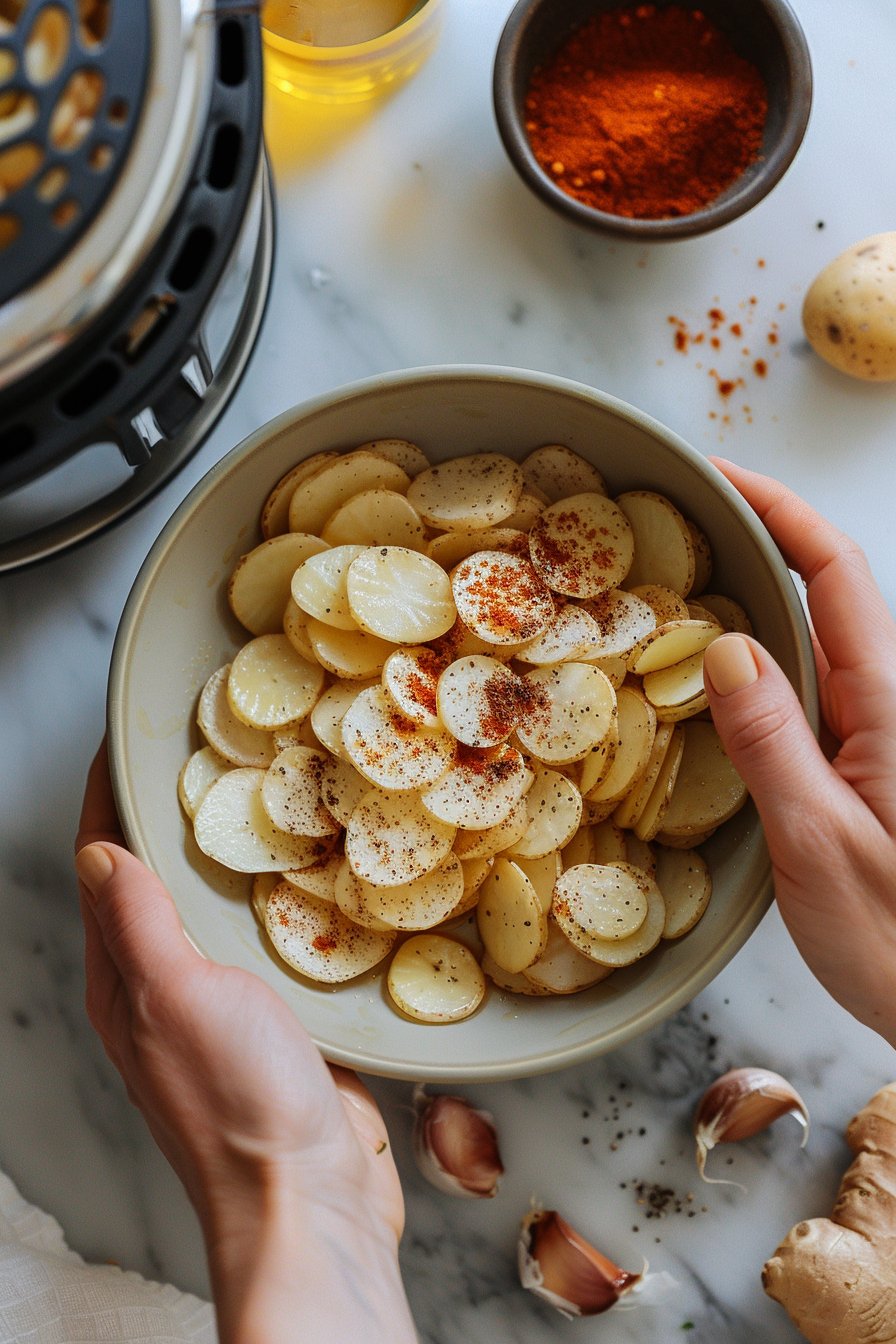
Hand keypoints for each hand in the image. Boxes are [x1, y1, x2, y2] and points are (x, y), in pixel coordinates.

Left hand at [75, 742, 416, 1343]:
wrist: (314, 1197)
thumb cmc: (239, 1102)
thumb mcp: (176, 997)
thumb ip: (138, 925)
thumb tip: (97, 852)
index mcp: (124, 981)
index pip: (102, 869)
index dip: (107, 800)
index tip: (130, 739)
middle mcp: (165, 989)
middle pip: (156, 882)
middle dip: (172, 815)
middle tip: (211, 750)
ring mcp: (224, 1004)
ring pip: (217, 909)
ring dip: (233, 853)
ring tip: (267, 792)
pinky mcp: (281, 1019)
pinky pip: (271, 940)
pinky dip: (284, 897)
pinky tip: (317, 872)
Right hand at [703, 460, 895, 1046]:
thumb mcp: (820, 844)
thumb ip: (773, 742)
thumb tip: (726, 646)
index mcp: (887, 705)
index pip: (834, 573)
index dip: (779, 509)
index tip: (713, 475)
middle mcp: (885, 707)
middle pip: (825, 590)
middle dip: (756, 537)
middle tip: (671, 526)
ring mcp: (874, 737)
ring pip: (813, 639)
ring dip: (752, 596)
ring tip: (673, 584)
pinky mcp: (860, 769)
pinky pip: (806, 691)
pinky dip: (755, 660)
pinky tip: (710, 676)